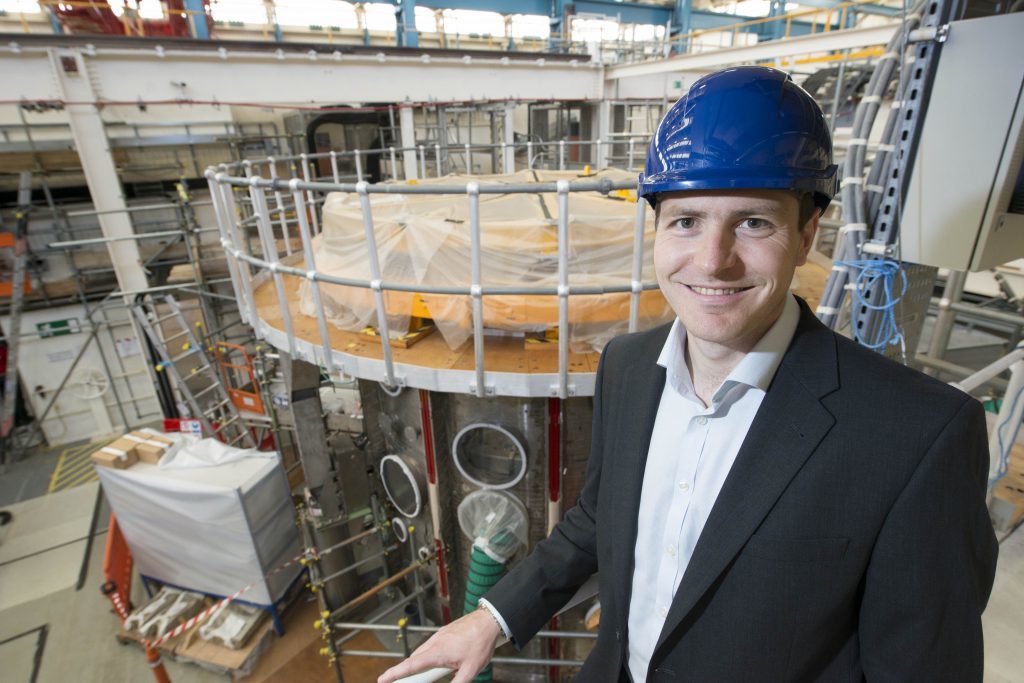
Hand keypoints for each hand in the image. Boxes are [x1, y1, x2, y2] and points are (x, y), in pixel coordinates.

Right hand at [377, 607, 502, 682]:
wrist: (489, 620)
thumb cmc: (480, 643)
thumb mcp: (471, 670)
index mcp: (437, 652)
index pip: (410, 665)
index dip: (395, 673)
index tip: (382, 679)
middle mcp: (434, 642)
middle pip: (414, 660)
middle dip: (406, 672)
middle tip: (401, 682)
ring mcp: (439, 636)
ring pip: (422, 652)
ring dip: (419, 664)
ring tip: (425, 675)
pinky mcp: (444, 633)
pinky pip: (431, 646)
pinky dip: (428, 656)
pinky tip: (440, 662)